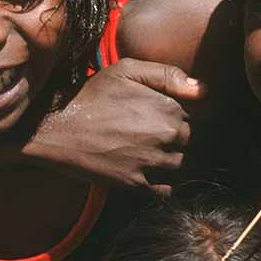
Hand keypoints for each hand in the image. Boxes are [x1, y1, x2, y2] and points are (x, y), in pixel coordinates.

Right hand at [22, 58, 205, 193]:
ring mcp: (152, 162)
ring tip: (157, 152)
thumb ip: (168, 75)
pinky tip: (156, 173)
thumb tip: (203, 89)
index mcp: (169, 108)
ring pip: (184, 166)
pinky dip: (167, 184)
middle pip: (193, 142)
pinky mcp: (136, 184)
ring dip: (178, 161)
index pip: (199, 117)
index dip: (186, 116)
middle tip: (161, 135)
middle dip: (184, 139)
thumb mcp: (128, 70)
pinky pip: (168, 190)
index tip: (172, 117)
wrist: (57, 128)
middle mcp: (166, 137)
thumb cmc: (93, 95)